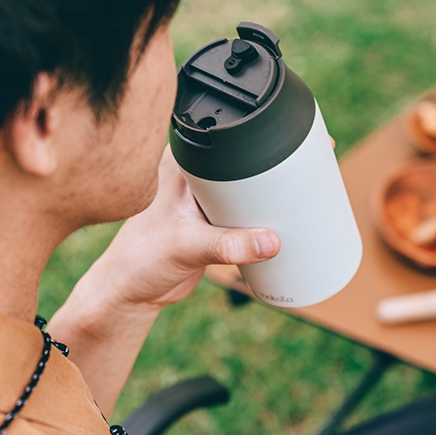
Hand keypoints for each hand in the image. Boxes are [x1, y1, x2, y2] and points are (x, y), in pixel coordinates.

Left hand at [85, 146, 278, 313]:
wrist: (132, 291)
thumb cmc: (140, 259)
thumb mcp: (188, 247)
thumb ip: (228, 245)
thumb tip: (270, 242)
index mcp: (183, 164)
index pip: (227, 143)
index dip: (258, 144)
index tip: (291, 153)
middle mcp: (196, 176)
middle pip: (245, 164)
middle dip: (271, 173)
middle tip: (303, 183)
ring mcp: (207, 199)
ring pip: (248, 190)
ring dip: (268, 199)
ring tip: (297, 204)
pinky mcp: (215, 221)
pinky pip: (246, 213)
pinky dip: (261, 218)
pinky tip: (280, 221)